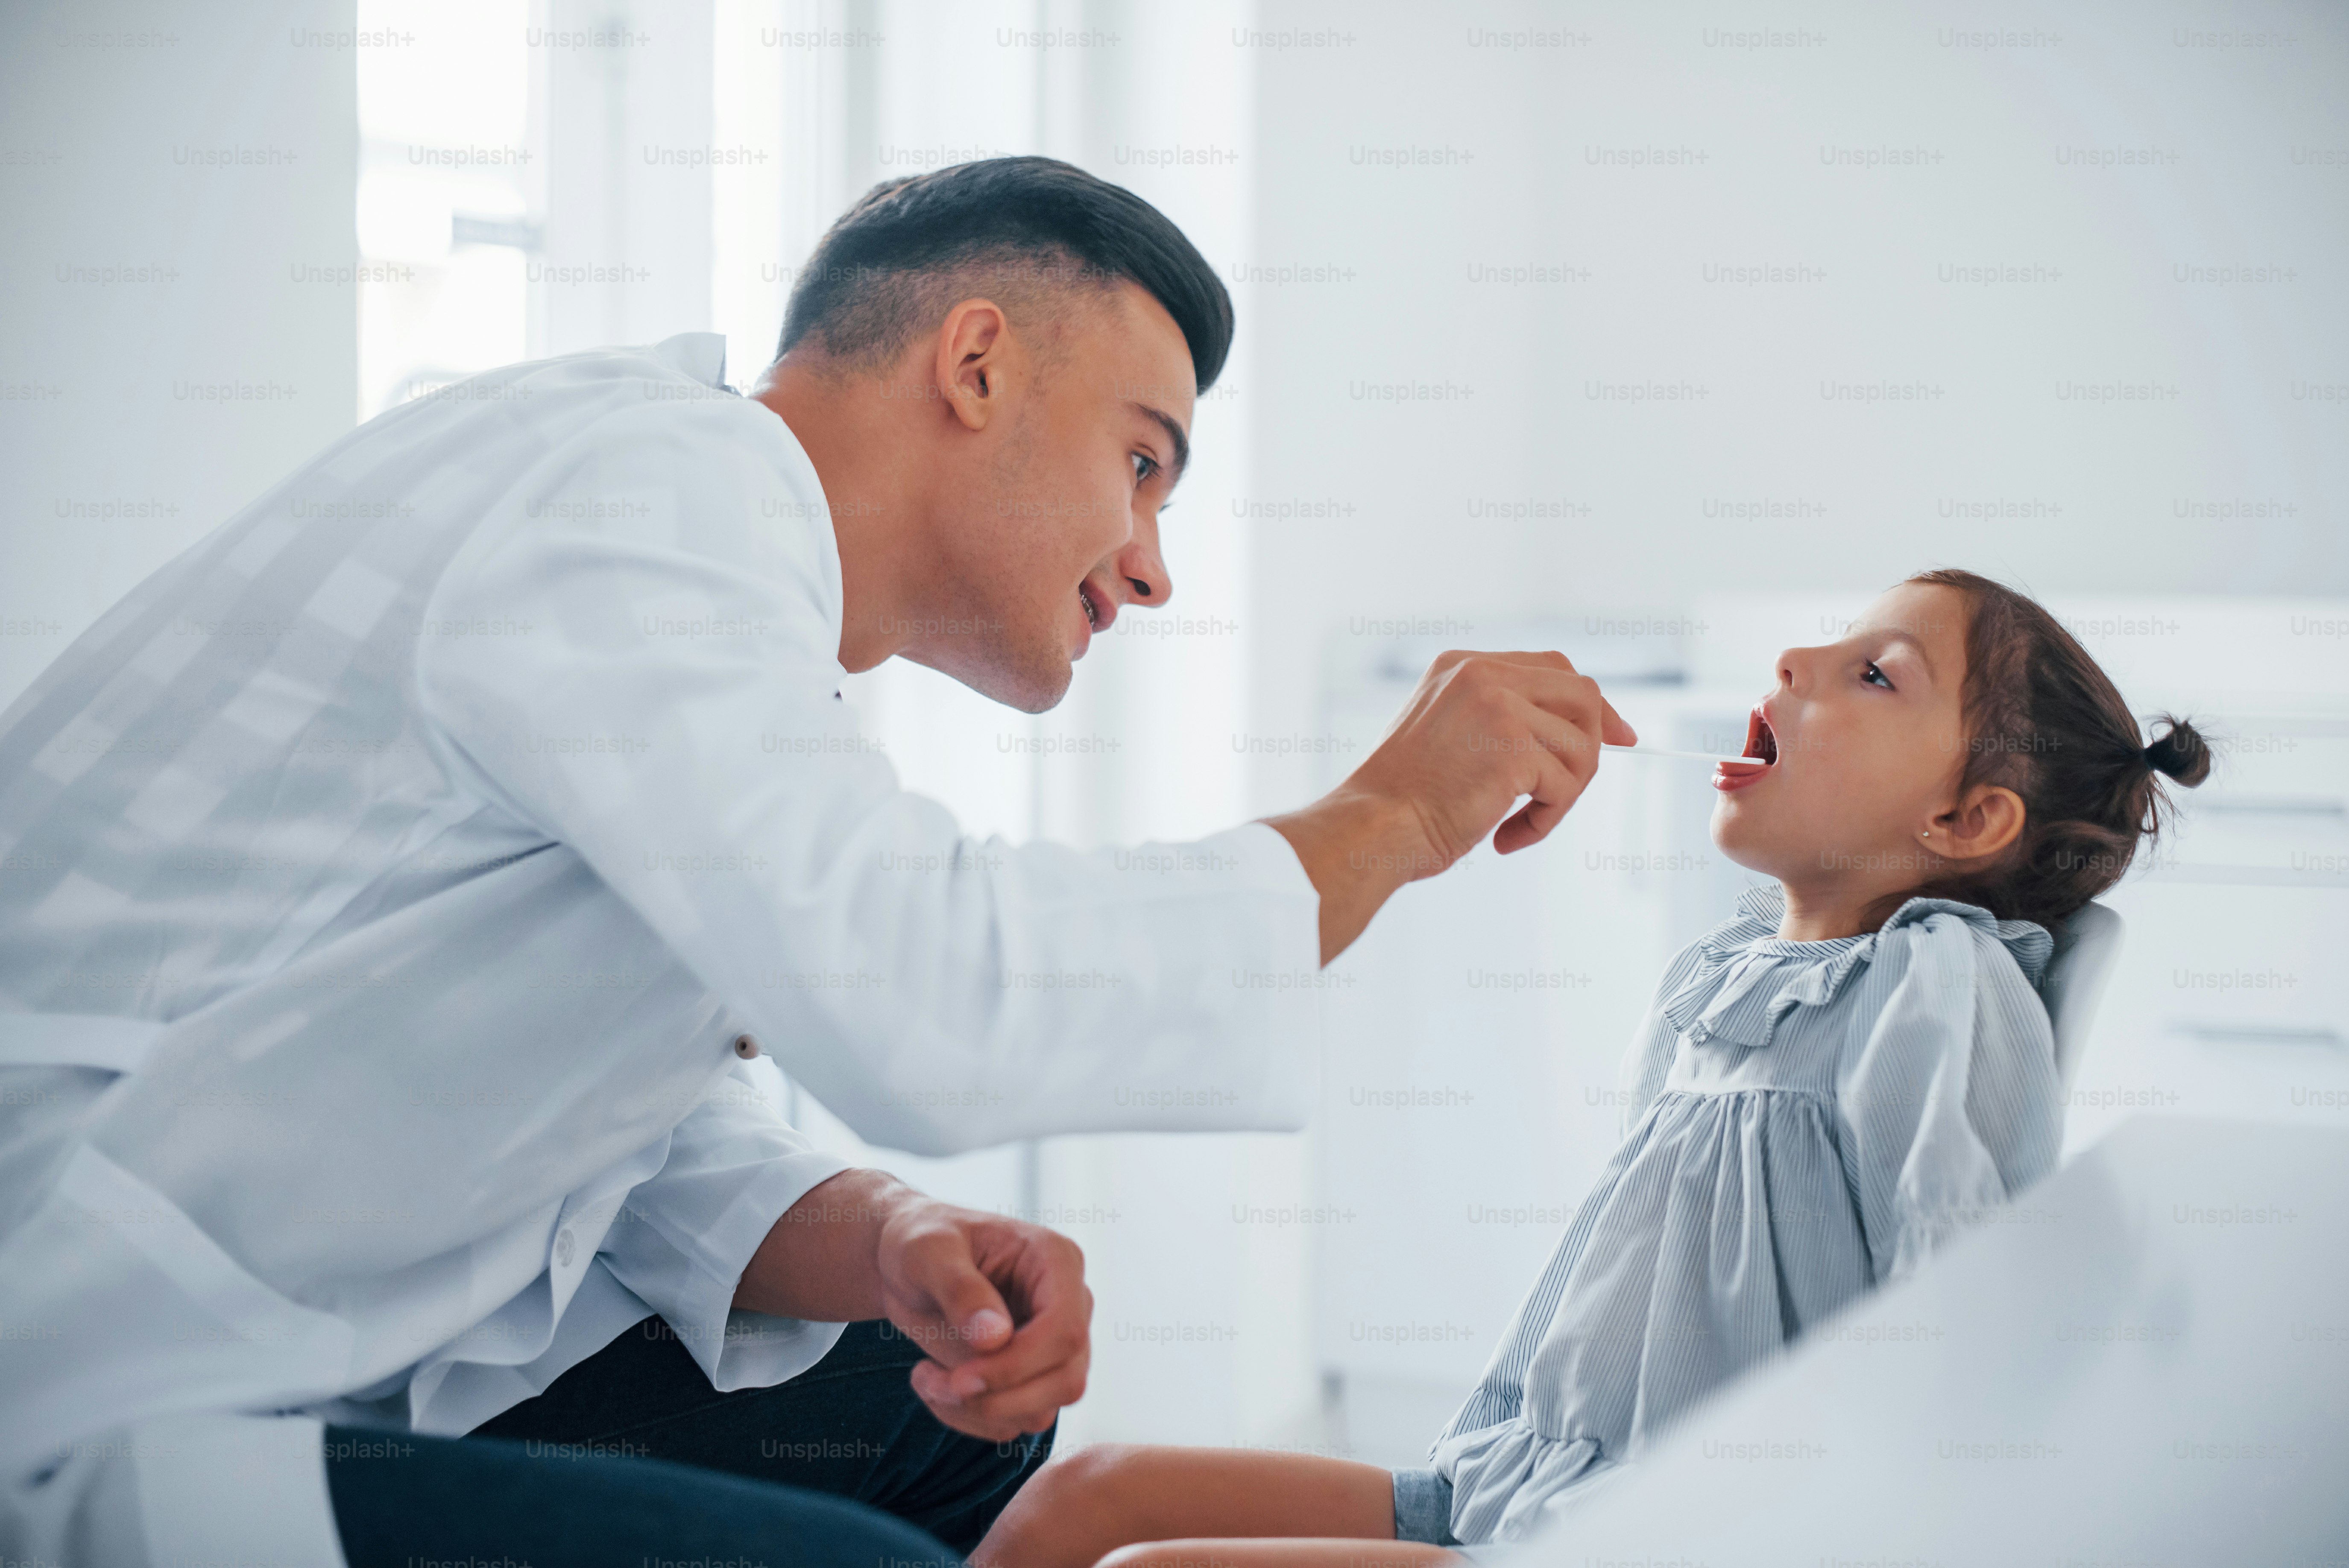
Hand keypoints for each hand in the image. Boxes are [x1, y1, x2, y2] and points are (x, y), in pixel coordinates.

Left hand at [876, 1196, 1092, 1442]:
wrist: (905, 1265)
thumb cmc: (918, 1242)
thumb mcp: (927, 1251)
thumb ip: (959, 1288)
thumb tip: (994, 1338)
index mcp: (1056, 1261)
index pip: (1064, 1330)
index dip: (1017, 1365)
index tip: (959, 1379)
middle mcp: (1069, 1304)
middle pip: (1065, 1379)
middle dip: (997, 1397)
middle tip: (934, 1384)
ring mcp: (1055, 1345)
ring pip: (1042, 1410)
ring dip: (978, 1412)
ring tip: (926, 1381)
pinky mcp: (1034, 1376)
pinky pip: (1016, 1421)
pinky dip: (971, 1419)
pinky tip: (935, 1387)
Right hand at [1267, 650, 1634, 960]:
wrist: (1370, 827)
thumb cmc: (1401, 799)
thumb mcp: (1445, 734)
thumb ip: (1496, 718)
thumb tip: (1573, 733)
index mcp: (1462, 666)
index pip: (1552, 668)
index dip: (1591, 704)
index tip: (1619, 737)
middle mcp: (1483, 674)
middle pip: (1582, 695)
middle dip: (1597, 743)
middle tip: (1574, 789)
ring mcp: (1498, 706)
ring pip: (1583, 747)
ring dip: (1562, 796)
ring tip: (1519, 823)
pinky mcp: (1512, 748)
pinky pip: (1565, 786)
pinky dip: (1545, 821)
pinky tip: (1505, 837)